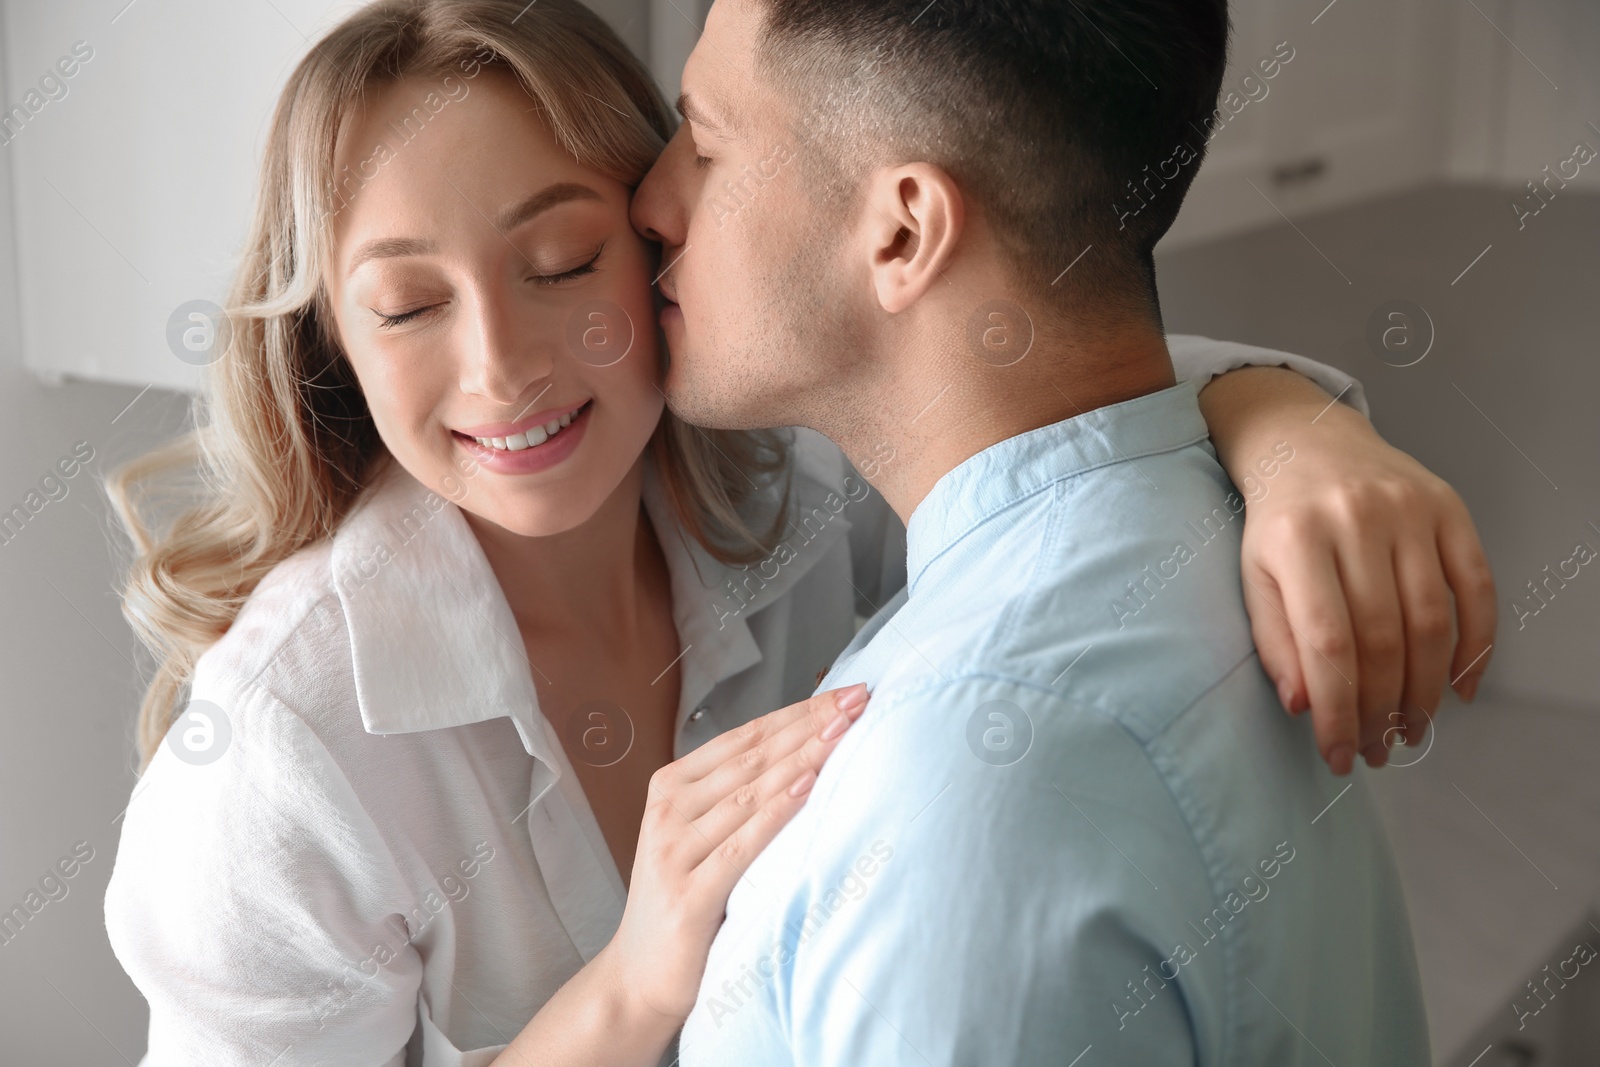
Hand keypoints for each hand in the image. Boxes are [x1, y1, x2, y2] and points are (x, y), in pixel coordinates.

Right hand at [603, 683, 870, 1026]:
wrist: (638, 976)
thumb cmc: (683, 901)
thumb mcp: (701, 836)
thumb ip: (737, 796)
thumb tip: (804, 751)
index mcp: (671, 786)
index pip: (746, 737)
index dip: (798, 712)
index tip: (846, 692)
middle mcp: (669, 810)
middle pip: (753, 756)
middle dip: (810, 724)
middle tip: (858, 698)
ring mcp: (674, 850)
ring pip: (751, 791)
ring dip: (803, 756)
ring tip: (844, 729)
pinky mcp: (689, 894)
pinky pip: (743, 844)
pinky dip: (777, 811)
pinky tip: (808, 786)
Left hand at [1201, 367, 1495, 774]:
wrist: (1307, 442)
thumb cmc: (1279, 522)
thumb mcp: (1255, 576)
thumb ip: (1274, 640)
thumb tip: (1303, 706)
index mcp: (1296, 540)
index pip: (1326, 643)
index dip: (1337, 709)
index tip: (1338, 754)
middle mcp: (1356, 521)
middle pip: (1382, 637)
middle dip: (1383, 708)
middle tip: (1380, 748)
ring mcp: (1408, 511)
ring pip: (1431, 620)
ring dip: (1427, 689)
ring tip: (1412, 728)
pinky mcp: (1449, 507)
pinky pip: (1477, 587)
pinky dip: (1476, 645)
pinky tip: (1460, 687)